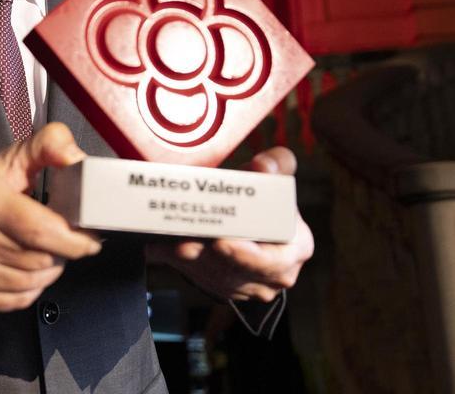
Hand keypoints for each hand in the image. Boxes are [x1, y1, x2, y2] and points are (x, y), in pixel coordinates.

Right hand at [0, 122, 101, 310]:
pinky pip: (18, 300)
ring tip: (41, 249)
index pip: (40, 229)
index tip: (88, 237)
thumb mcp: (10, 159)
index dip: (73, 239)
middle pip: (41, 259)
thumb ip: (48, 146)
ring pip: (33, 282)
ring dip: (49, 269)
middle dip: (63, 251)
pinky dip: (31, 287)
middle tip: (62, 237)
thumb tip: (75, 157)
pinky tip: (25, 267)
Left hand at [145, 146, 313, 302]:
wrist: (255, 221)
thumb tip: (264, 165)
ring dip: (188, 262)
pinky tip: (158, 248)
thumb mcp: (276, 177)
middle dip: (207, 258)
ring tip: (167, 243)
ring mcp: (249, 287)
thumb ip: (277, 165)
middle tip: (183, 242)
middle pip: (236, 271)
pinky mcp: (224, 289)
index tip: (220, 243)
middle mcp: (275, 276)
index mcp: (296, 249)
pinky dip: (178, 264)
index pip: (271, 261)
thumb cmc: (267, 198)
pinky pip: (199, 280)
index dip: (245, 255)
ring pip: (214, 279)